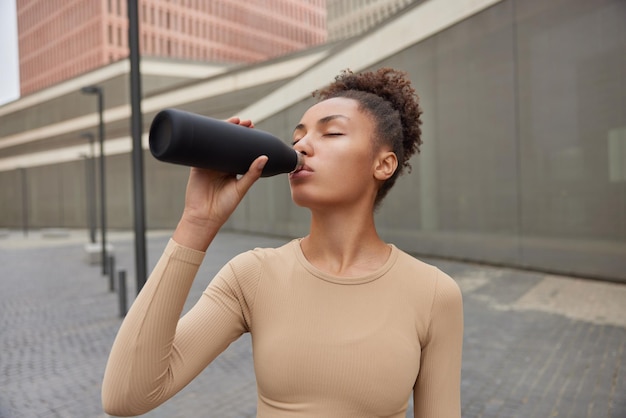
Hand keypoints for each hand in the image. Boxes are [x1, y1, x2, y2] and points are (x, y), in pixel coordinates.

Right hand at [173, 117, 267, 250]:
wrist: (204, 217)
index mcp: (233, 169)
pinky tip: (208, 127)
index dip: (245, 138)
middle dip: (236, 130)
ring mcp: (208, 163)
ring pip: (215, 142)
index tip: (252, 127)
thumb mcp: (240, 188)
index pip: (240, 149)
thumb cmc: (224, 206)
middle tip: (245, 121)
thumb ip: (252, 174)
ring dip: (222, 130)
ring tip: (233, 120)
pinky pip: (199, 148)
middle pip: (228, 142)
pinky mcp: (196, 165)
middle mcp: (221, 164)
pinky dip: (203, 138)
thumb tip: (264, 157)